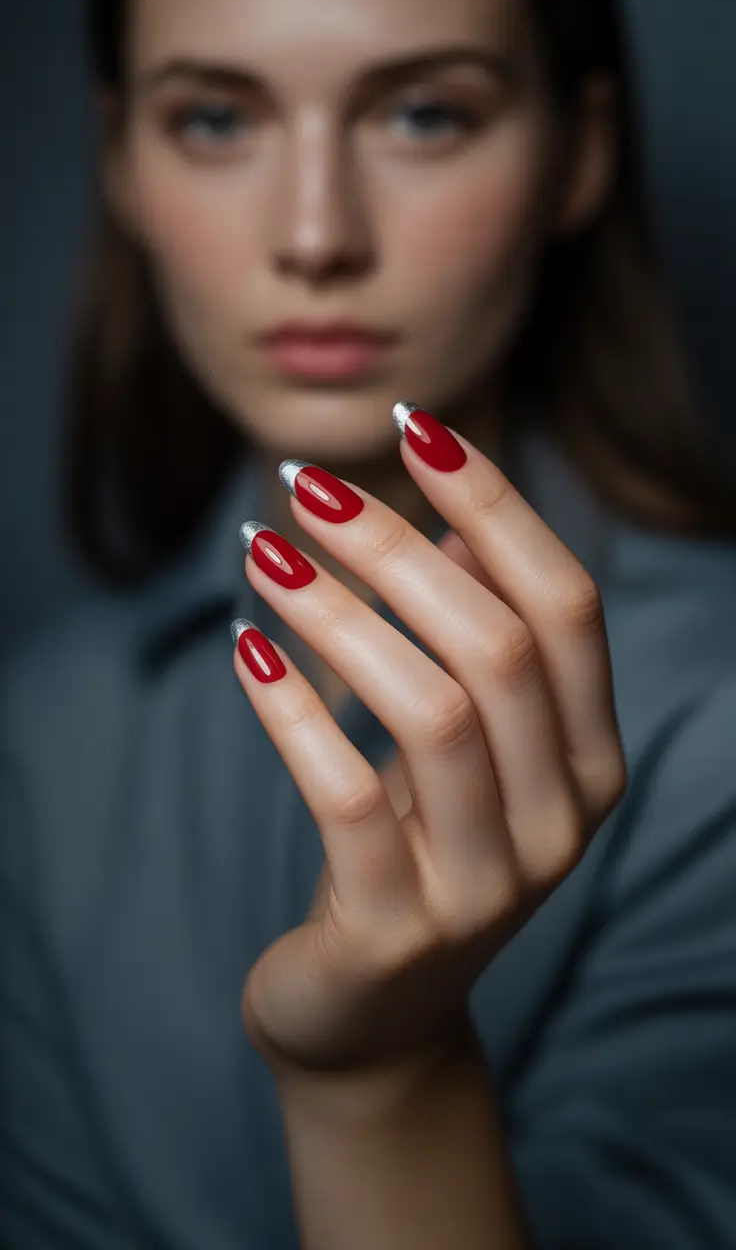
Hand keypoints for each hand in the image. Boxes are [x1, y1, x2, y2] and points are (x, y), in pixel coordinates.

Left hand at [233, 403, 626, 1081]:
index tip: (416, 427)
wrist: (375, 1018)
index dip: (496, 505)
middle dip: (396, 546)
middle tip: (306, 485)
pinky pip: (343, 794)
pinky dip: (291, 708)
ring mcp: (488, 886)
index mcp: (592, 759)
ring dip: (337, 614)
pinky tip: (246, 649)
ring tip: (262, 553)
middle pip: (497, 645)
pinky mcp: (397, 931)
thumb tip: (456, 514)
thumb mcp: (464, 744)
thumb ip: (477, 634)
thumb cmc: (419, 844)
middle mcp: (562, 821)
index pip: (565, 605)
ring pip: (430, 710)